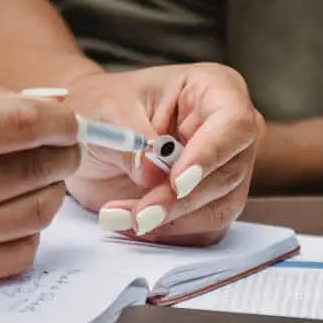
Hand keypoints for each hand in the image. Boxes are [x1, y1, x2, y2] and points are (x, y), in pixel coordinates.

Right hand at [0, 74, 80, 284]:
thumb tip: (42, 108)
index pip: (20, 126)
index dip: (59, 123)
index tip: (69, 123)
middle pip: (34, 172)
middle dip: (63, 154)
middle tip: (64, 147)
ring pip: (35, 215)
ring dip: (50, 192)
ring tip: (38, 177)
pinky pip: (17, 256)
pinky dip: (29, 231)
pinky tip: (14, 213)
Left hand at [63, 63, 262, 244]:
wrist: (88, 136)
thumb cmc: (102, 107)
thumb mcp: (105, 111)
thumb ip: (131, 139)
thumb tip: (154, 170)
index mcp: (214, 89)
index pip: (234, 123)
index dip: (210, 155)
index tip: (177, 182)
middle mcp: (230, 131)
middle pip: (228, 174)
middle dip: (180, 200)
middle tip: (139, 213)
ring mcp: (225, 170)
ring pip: (218, 209)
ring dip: (168, 221)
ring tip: (118, 214)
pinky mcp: (211, 204)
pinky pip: (202, 231)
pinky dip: (165, 233)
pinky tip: (128, 221)